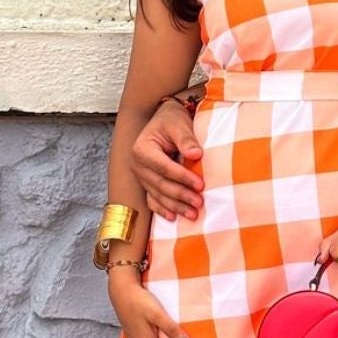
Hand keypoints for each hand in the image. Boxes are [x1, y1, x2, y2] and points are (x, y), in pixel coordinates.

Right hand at [132, 101, 203, 221]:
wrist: (164, 121)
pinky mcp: (146, 184)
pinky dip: (162, 209)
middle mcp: (137, 165)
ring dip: (175, 206)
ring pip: (157, 195)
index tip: (200, 184)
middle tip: (199, 202)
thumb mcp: (179, 124)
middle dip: (180, 195)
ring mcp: (140, 176)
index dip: (182, 177)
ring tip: (192, 214)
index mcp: (142, 149)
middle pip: (160, 184)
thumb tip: (196, 155)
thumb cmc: (171, 121)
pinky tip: (174, 217)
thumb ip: (186, 139)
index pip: (164, 167)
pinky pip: (152, 200)